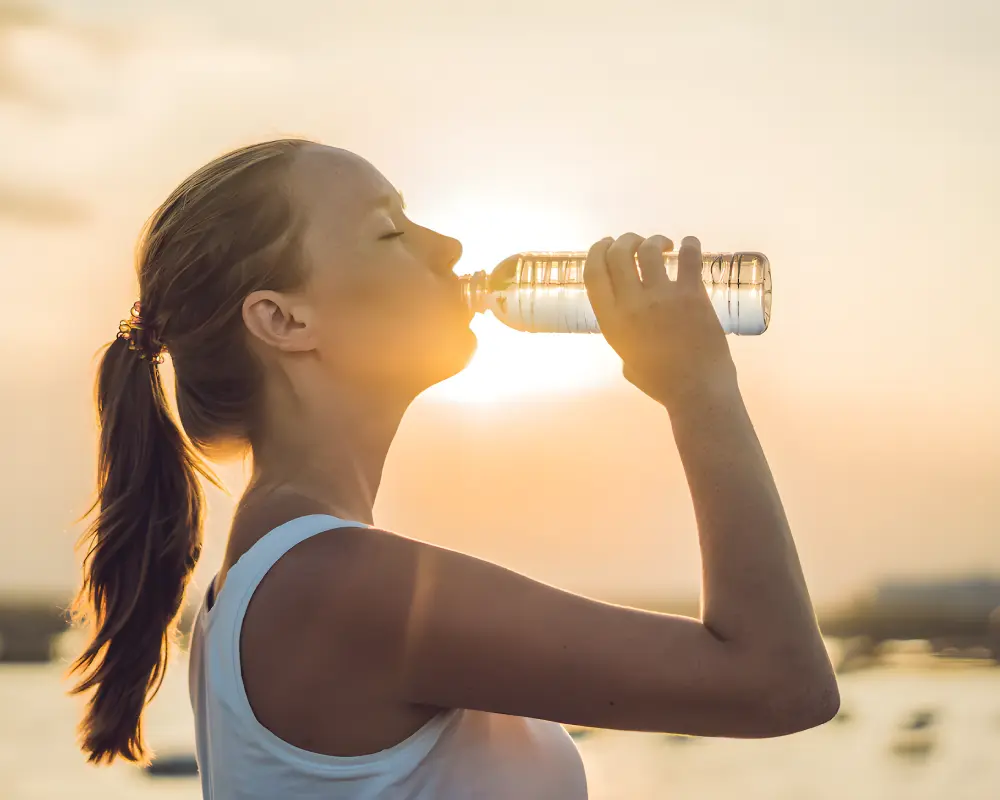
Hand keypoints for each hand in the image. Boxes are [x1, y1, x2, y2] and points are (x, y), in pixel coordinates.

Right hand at [584, 233, 738, 408]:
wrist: (697, 390)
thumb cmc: (660, 383)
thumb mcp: (627, 361)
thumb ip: (624, 337)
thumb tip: (630, 323)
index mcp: (611, 321)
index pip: (593, 273)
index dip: (596, 251)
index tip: (605, 244)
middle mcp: (631, 303)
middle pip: (618, 254)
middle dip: (625, 240)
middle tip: (636, 243)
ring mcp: (662, 297)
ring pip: (649, 249)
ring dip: (654, 241)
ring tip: (663, 246)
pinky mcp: (691, 294)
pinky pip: (689, 257)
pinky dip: (690, 244)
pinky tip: (689, 244)